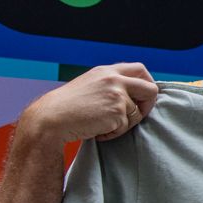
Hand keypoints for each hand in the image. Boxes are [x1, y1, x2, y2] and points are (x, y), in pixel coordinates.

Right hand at [22, 63, 156, 142]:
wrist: (51, 118)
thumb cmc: (67, 107)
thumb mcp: (90, 86)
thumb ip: (110, 85)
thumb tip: (133, 95)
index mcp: (107, 71)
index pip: (140, 69)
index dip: (147, 83)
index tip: (143, 98)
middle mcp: (114, 79)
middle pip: (151, 89)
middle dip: (148, 105)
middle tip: (136, 116)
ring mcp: (117, 95)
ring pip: (137, 114)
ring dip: (123, 124)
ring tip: (102, 126)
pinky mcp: (117, 111)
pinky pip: (125, 127)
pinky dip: (113, 133)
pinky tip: (97, 131)